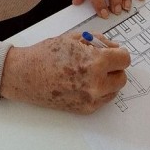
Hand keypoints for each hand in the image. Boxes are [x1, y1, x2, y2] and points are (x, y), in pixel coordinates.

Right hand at [0, 32, 129, 113]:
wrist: (26, 75)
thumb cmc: (46, 54)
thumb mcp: (73, 39)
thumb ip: (98, 42)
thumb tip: (114, 47)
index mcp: (95, 63)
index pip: (124, 59)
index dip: (118, 53)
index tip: (113, 52)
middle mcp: (96, 84)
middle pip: (122, 77)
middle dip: (114, 67)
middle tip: (101, 61)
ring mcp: (91, 99)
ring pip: (115, 89)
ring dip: (108, 80)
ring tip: (90, 71)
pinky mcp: (85, 110)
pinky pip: (103, 99)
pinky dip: (99, 90)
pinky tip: (84, 81)